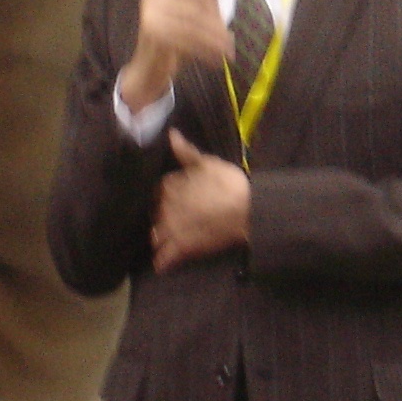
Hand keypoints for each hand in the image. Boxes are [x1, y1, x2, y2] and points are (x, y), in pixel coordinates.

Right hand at [118, 0, 229, 111]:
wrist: (148, 68)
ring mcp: (151, 11)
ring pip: (194, 19)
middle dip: (216, 15)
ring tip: (227, 48)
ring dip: (214, 36)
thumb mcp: (189, 15)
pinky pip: (188, 37)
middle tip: (231, 32)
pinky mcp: (153, 31)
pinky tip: (217, 57)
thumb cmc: (174, 40)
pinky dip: (206, 48)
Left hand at [152, 128, 249, 272]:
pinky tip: (162, 265)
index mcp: (170, 186)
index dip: (164, 196)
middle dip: (160, 217)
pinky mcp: (183, 248)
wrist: (247, 209)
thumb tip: (170, 135)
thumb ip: (185, 152)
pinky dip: (163, 262)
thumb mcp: (207, 162)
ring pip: (156, 236)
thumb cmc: (228, 183)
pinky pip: (165, 259)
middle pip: (155, 214)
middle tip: (172, 219)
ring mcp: (172, 229)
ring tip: (166, 240)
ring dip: (159, 237)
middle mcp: (165, 208)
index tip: (171, 199)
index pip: (158, 191)